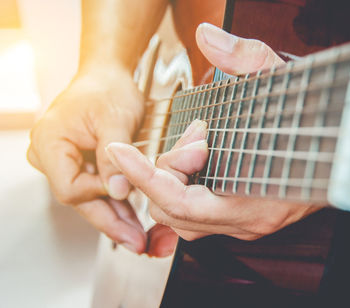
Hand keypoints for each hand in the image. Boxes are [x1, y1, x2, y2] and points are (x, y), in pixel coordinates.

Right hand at [28, 65, 147, 252]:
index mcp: (50, 143)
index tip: (126, 193)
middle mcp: (49, 156)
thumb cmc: (108, 90)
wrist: (107, 76)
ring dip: (115, 216)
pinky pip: (95, 189)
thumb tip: (117, 191)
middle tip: (136, 242)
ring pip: (89, 198)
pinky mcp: (77, 164)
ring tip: (139, 236)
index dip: (100, 195)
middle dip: (110, 221)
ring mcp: (62, 162)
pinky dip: (114, 202)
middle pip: (80, 199)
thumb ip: (115, 157)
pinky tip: (131, 218)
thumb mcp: (116, 120)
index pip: (70, 188)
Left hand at [106, 23, 318, 256]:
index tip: (120, 149)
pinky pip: (199, 217)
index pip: (180, 202)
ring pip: (184, 218)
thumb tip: (209, 37)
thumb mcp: (288, 84)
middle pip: (174, 211)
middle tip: (194, 132)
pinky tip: (197, 161)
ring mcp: (249, 225)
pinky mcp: (247, 218)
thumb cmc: (322, 123)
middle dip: (165, 169)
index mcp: (257, 201)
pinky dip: (185, 190)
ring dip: (174, 181)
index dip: (145, 175)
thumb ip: (248, 58)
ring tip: (199, 143)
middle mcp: (250, 222)